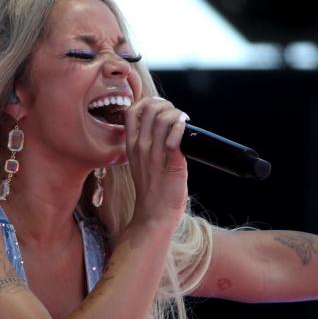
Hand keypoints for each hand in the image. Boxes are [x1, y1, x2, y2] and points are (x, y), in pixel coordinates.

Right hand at [123, 96, 189, 223]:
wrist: (154, 215)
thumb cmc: (152, 192)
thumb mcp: (141, 164)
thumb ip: (147, 146)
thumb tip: (164, 131)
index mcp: (132, 145)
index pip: (132, 111)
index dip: (148, 103)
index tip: (161, 109)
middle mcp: (141, 147)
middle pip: (149, 108)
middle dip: (166, 105)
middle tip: (177, 115)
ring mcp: (155, 154)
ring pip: (162, 117)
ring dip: (177, 114)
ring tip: (184, 122)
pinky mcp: (171, 162)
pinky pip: (174, 135)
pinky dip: (181, 127)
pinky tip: (185, 129)